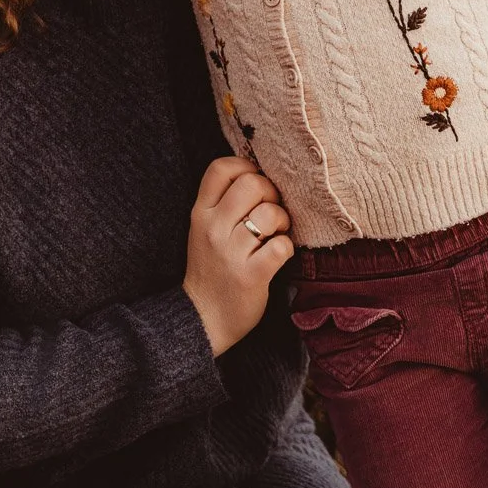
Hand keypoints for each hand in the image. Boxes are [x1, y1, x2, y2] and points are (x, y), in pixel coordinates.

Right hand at [183, 156, 293, 356]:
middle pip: (252, 183)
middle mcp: (213, 228)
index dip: (245, 168)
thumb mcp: (205, 230)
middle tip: (271, 213)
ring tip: (275, 235)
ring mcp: (230, 252)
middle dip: (271, 193)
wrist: (203, 319)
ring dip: (282, 222)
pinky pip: (281, 246)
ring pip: (270, 213)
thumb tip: (262, 175)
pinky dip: (286, 248)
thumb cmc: (212, 269)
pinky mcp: (251, 275)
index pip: (221, 168)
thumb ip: (224, 203)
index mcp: (200, 213)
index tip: (255, 185)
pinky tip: (277, 256)